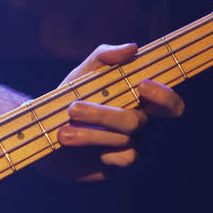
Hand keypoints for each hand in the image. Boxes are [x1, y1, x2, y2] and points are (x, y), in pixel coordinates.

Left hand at [48, 41, 183, 181]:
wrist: (45, 133)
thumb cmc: (69, 98)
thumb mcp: (82, 74)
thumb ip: (104, 56)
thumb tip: (133, 48)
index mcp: (138, 101)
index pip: (168, 102)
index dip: (164, 95)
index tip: (141, 84)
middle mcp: (141, 123)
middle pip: (136, 120)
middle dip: (101, 115)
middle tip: (72, 109)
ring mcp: (133, 146)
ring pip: (124, 139)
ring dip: (89, 134)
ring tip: (62, 133)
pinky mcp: (119, 165)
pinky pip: (122, 158)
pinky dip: (100, 151)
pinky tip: (79, 147)